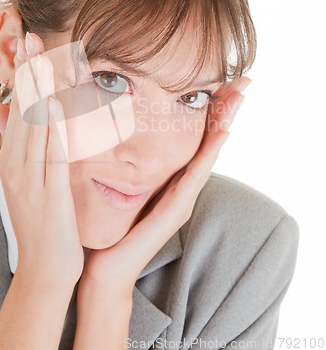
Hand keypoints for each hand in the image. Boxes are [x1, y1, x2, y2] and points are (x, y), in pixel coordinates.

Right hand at [0, 33, 82, 288]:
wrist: (45, 267)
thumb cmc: (43, 221)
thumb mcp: (28, 179)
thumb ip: (22, 145)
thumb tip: (9, 112)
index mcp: (14, 160)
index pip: (18, 109)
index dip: (23, 77)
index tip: (29, 46)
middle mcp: (17, 166)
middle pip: (21, 112)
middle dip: (27, 74)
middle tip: (31, 38)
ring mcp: (30, 180)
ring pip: (33, 128)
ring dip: (37, 92)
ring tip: (41, 59)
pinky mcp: (48, 194)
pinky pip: (51, 155)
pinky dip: (52, 128)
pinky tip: (55, 106)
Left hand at [81, 77, 249, 291]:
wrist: (106, 267)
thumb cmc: (112, 226)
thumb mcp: (121, 185)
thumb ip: (127, 163)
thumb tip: (115, 127)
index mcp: (173, 180)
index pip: (197, 141)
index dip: (211, 113)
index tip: (222, 84)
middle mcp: (183, 188)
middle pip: (209, 144)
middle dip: (225, 112)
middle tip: (243, 83)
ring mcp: (183, 200)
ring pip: (208, 156)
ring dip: (224, 126)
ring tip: (237, 100)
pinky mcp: (175, 212)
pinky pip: (194, 177)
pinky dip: (209, 154)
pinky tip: (220, 134)